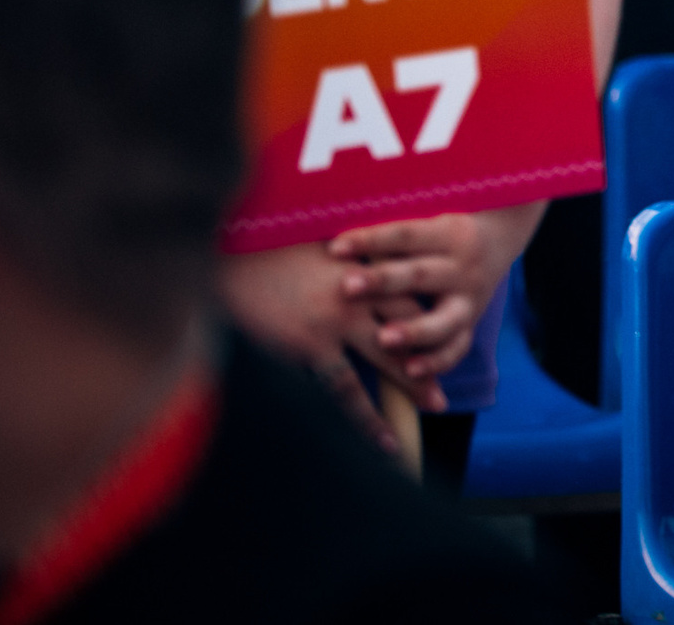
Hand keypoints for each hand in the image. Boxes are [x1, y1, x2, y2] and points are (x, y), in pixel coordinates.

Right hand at [219, 243, 422, 442]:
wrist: (226, 253)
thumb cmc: (268, 242)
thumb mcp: (317, 239)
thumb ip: (347, 256)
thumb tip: (363, 262)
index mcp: (361, 271)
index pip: (407, 303)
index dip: (429, 325)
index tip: (447, 344)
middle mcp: (354, 299)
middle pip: (402, 338)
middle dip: (422, 370)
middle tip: (439, 399)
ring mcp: (331, 326)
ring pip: (374, 369)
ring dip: (395, 398)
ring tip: (410, 428)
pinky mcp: (304, 347)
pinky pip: (337, 387)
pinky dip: (357, 414)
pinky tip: (368, 435)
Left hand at [330, 204, 541, 384]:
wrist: (499, 238)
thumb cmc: (441, 227)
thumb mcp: (429, 215)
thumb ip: (392, 224)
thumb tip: (336, 221)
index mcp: (450, 232)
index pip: (405, 234)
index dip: (371, 239)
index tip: (334, 246)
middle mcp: (462, 266)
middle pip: (420, 274)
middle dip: (383, 281)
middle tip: (347, 287)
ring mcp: (469, 299)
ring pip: (443, 319)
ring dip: (413, 330)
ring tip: (383, 339)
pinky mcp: (470, 324)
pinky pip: (456, 348)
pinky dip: (435, 362)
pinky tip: (409, 372)